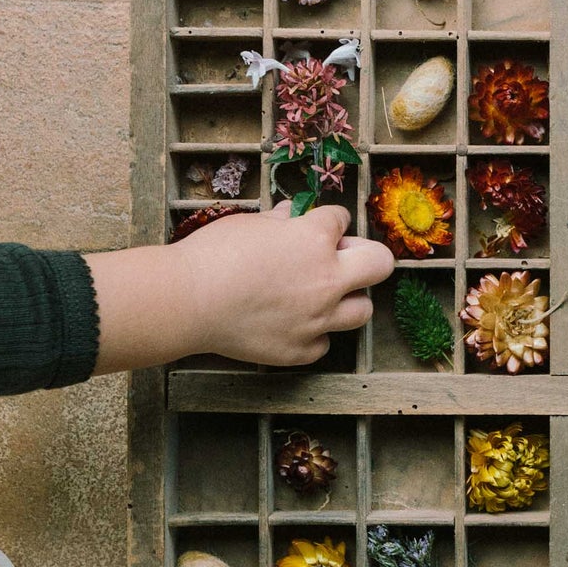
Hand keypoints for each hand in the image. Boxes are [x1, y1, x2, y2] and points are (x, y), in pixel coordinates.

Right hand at [86, 203, 394, 372]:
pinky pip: (323, 343)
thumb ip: (278, 222)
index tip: (316, 227)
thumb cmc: (213, 255)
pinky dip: (313, 334)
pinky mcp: (301, 350)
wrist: (187, 301)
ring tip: (323, 297)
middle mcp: (327, 279)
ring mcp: (317, 319)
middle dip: (367, 257)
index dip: (328, 222)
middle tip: (345, 260)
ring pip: (362, 311)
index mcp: (316, 239)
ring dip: (348, 300)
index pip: (341, 219)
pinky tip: (292, 325)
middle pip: (379, 264)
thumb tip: (289, 216)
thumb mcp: (248, 224)